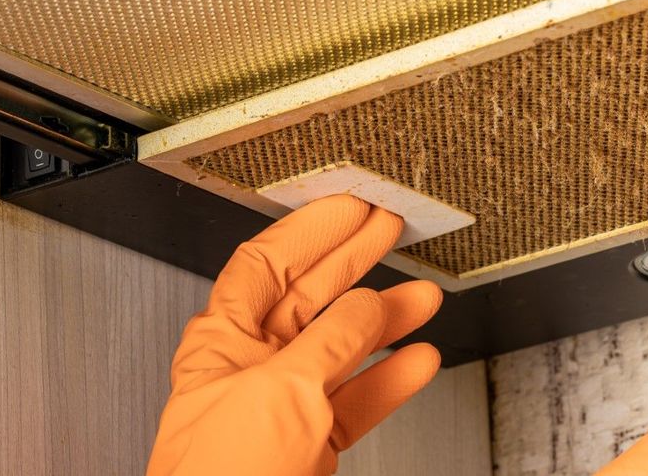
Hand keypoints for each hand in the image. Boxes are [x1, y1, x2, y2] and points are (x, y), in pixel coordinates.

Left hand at [146, 195, 442, 475]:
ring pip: (344, 345)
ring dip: (386, 318)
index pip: (270, 262)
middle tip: (389, 229)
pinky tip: (417, 359)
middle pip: (311, 293)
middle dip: (354, 259)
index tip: (349, 207)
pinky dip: (391, 377)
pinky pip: (358, 396)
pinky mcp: (312, 441)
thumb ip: (331, 341)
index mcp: (224, 338)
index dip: (312, 229)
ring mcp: (285, 403)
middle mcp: (253, 364)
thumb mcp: (281, 392)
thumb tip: (368, 306)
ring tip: (423, 295)